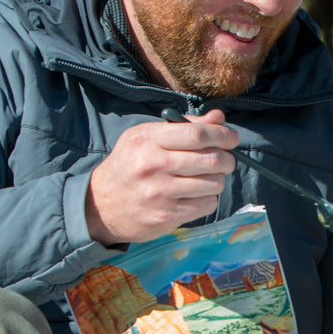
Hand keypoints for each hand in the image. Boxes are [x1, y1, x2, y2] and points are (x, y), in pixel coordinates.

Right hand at [86, 109, 238, 245]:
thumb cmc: (131, 166)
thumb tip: (219, 117)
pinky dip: (208, 199)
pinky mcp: (168, 216)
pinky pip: (208, 204)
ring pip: (215, 183)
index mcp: (148, 140)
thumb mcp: (147, 138)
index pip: (197, 134)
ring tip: (205, 178)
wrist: (101, 206)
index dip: (222, 135)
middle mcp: (153, 165)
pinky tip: (194, 195)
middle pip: (212, 159)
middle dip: (227, 159)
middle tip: (225, 160)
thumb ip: (185, 126)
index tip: (231, 137)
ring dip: (218, 180)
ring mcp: (161, 192)